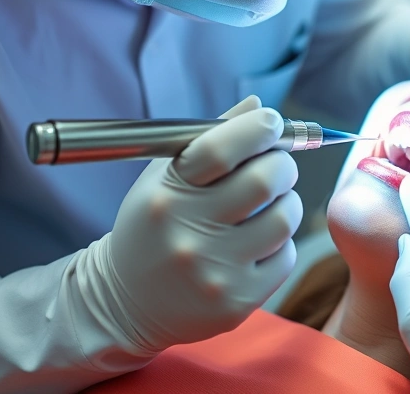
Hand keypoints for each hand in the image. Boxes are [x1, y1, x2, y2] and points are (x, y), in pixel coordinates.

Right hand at [83, 95, 302, 351]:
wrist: (124, 302)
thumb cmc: (155, 227)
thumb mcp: (165, 178)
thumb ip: (212, 139)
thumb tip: (259, 107)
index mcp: (168, 194)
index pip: (221, 148)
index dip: (259, 128)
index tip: (272, 123)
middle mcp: (187, 232)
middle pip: (265, 180)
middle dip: (281, 165)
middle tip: (275, 167)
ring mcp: (213, 270)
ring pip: (284, 218)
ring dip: (285, 203)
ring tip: (267, 206)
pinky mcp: (236, 301)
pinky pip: (285, 256)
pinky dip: (279, 243)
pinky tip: (255, 244)